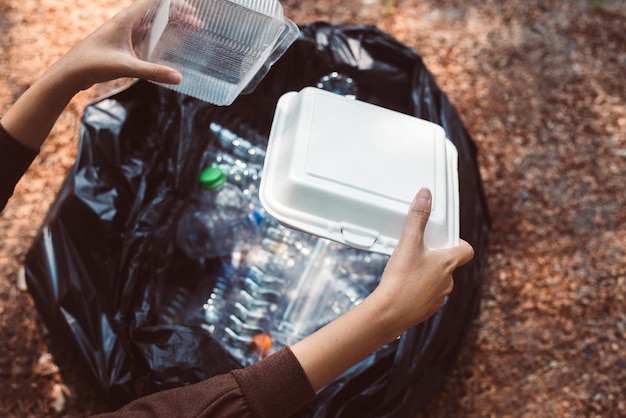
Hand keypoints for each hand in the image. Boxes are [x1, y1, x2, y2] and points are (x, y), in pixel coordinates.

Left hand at [49, 0, 181, 91]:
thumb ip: (153, 72)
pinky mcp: (123, 45)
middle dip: (177, 14)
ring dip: (170, 25)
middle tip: (196, 21)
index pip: (153, 2)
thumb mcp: (126, 67)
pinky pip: (146, 36)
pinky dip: (161, 36)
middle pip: (156, 12)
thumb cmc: (92, 64)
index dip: (172, 3)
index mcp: (125, 20)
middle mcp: (126, 23)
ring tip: (189, 27)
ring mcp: (124, 34)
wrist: (71, 72)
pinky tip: (170, 43)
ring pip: (153, 24)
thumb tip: (178, 77)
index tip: (190, 7)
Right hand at [372, 187, 474, 337]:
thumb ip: (417, 217)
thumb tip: (425, 196)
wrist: (391, 312)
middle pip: (449, 264)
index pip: (466, 250)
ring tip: (408, 269)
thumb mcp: (408, 242)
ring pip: (438, 280)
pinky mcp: (427, 309)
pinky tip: (404, 286)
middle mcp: (448, 281)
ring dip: (427, 274)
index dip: (458, 242)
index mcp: (448, 263)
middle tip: (419, 251)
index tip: (445, 238)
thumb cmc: (402, 279)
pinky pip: (427, 295)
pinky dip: (418, 289)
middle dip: (436, 257)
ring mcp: (439, 297)